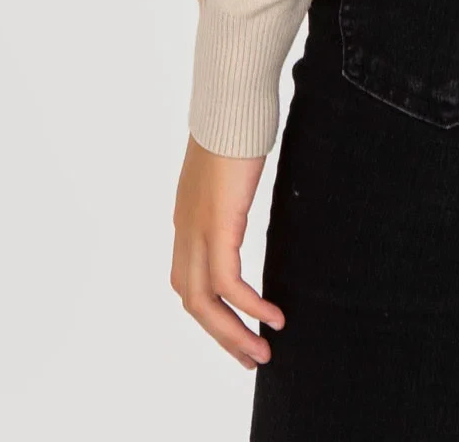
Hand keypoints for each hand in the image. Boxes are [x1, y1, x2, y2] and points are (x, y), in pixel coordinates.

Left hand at [171, 133, 284, 368]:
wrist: (231, 100)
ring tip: (263, 350)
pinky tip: (272, 316)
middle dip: (222, 335)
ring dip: (233, 332)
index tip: (237, 330)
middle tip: (251, 357)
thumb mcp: (229, 167)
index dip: (210, 312)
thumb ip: (229, 188)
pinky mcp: (218, 225)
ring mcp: (197, 228)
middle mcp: (185, 229)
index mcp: (187, 218)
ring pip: (205, 301)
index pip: (187, 280)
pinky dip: (248, 305)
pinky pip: (227, 281)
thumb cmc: (236, 123)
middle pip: (192, 301)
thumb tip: (241, 187)